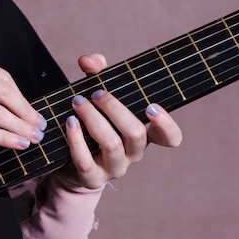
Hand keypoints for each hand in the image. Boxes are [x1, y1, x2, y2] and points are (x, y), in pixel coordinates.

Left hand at [61, 53, 182, 189]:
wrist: (69, 161)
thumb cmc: (91, 123)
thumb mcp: (97, 96)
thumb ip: (97, 74)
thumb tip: (88, 60)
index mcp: (144, 134)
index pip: (170, 138)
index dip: (166, 125)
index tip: (151, 107)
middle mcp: (133, 153)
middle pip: (135, 133)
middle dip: (114, 108)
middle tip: (95, 93)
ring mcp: (115, 168)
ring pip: (112, 144)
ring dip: (93, 119)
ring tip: (78, 103)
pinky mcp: (92, 178)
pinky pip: (85, 160)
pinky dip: (76, 139)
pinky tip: (69, 123)